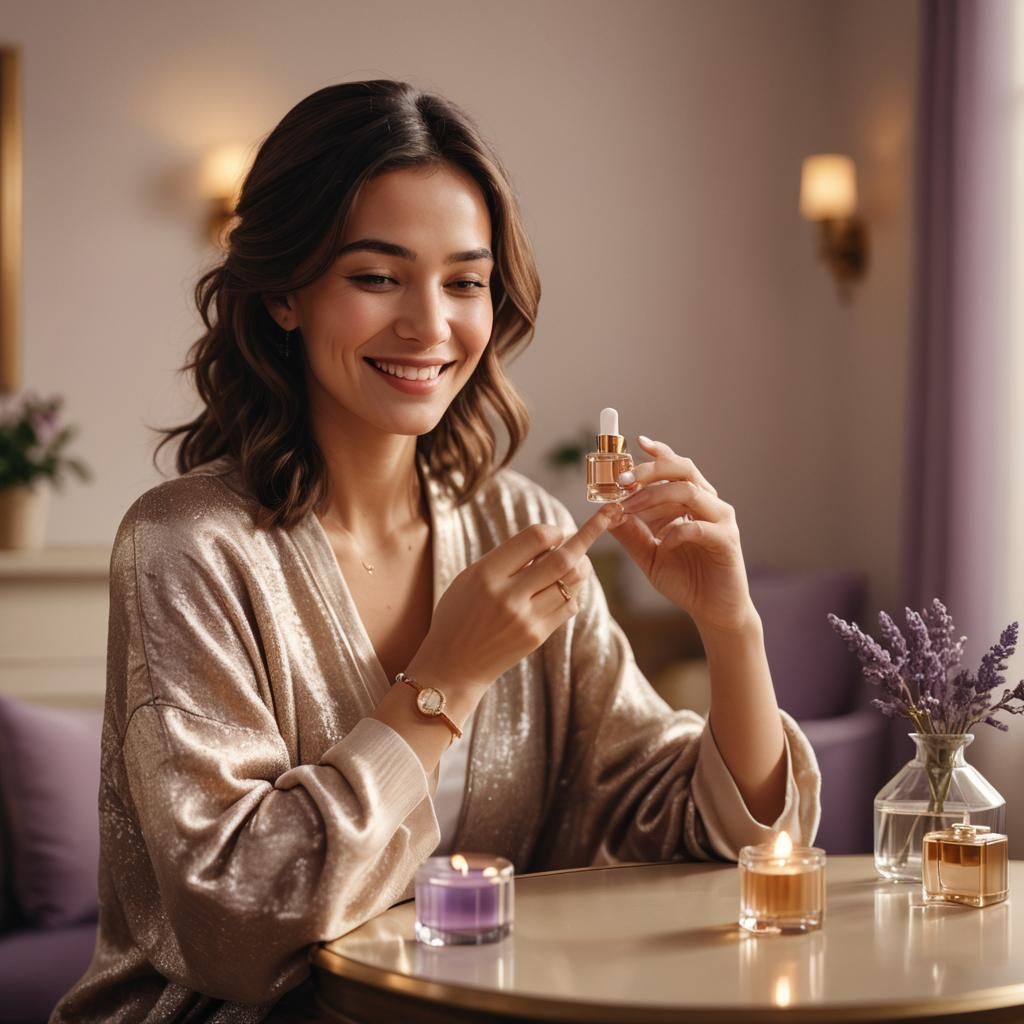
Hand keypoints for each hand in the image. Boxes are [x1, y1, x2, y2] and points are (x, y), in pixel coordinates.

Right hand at [409, 505, 615, 696]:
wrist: (452, 666)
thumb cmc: (459, 615)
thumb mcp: (470, 577)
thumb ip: (506, 558)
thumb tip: (550, 540)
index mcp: (486, 574)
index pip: (535, 537)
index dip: (554, 530)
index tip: (556, 532)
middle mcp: (508, 595)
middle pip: (563, 558)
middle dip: (587, 535)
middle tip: (600, 522)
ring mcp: (526, 618)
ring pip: (572, 581)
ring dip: (582, 565)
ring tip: (579, 558)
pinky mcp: (537, 636)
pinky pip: (570, 605)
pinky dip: (573, 591)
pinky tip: (563, 587)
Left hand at [610, 436, 755, 634]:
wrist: (713, 611)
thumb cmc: (685, 579)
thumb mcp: (649, 554)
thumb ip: (630, 533)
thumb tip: (605, 512)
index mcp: (692, 501)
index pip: (677, 466)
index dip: (659, 452)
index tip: (638, 443)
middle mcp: (709, 503)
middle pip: (683, 469)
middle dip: (650, 470)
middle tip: (623, 480)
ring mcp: (721, 519)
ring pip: (689, 491)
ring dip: (654, 497)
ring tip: (630, 508)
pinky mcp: (727, 540)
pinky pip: (699, 526)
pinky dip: (676, 531)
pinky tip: (663, 543)